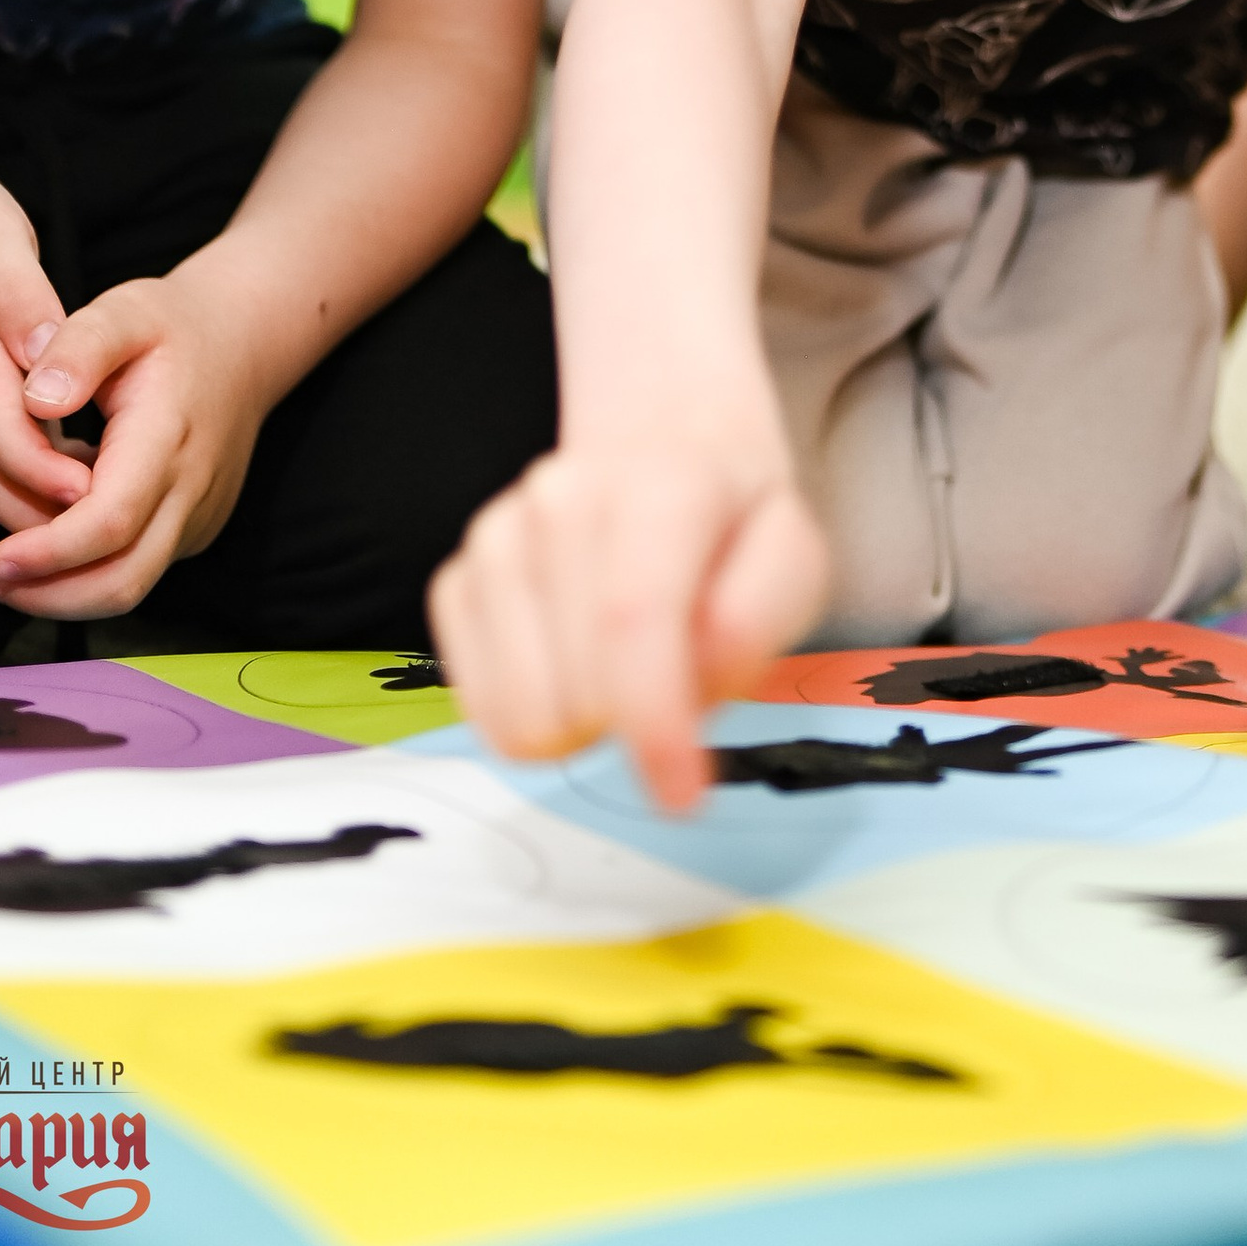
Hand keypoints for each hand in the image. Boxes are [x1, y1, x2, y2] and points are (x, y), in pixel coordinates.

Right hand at [0, 123, 90, 537]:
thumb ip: (17, 295)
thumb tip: (45, 356)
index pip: (2, 428)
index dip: (42, 470)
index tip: (89, 494)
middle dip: (42, 511)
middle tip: (104, 535)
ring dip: (36, 502)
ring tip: (100, 525)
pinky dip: (32, 472)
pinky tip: (81, 476)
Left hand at [0, 263, 273, 620]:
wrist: (245, 342)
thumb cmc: (174, 325)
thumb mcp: (124, 310)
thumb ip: (78, 347)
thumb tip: (33, 401)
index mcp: (168, 437)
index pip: (110, 521)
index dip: (49, 552)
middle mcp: (190, 491)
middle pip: (120, 582)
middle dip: (41, 596)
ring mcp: (196, 517)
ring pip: (126, 588)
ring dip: (54, 594)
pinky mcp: (191, 530)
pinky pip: (134, 566)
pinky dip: (80, 570)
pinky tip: (40, 535)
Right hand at [430, 428, 829, 811]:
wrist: (663, 446)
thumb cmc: (730, 522)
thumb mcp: (789, 558)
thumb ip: (758, 619)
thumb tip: (696, 680)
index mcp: (660, 486)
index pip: (633, 617)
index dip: (652, 724)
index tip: (679, 799)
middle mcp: (563, 498)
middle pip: (577, 691)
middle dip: (633, 720)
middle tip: (673, 673)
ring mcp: (499, 535)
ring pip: (521, 714)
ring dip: (582, 720)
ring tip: (623, 662)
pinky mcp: (457, 577)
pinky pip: (479, 707)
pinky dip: (532, 711)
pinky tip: (573, 659)